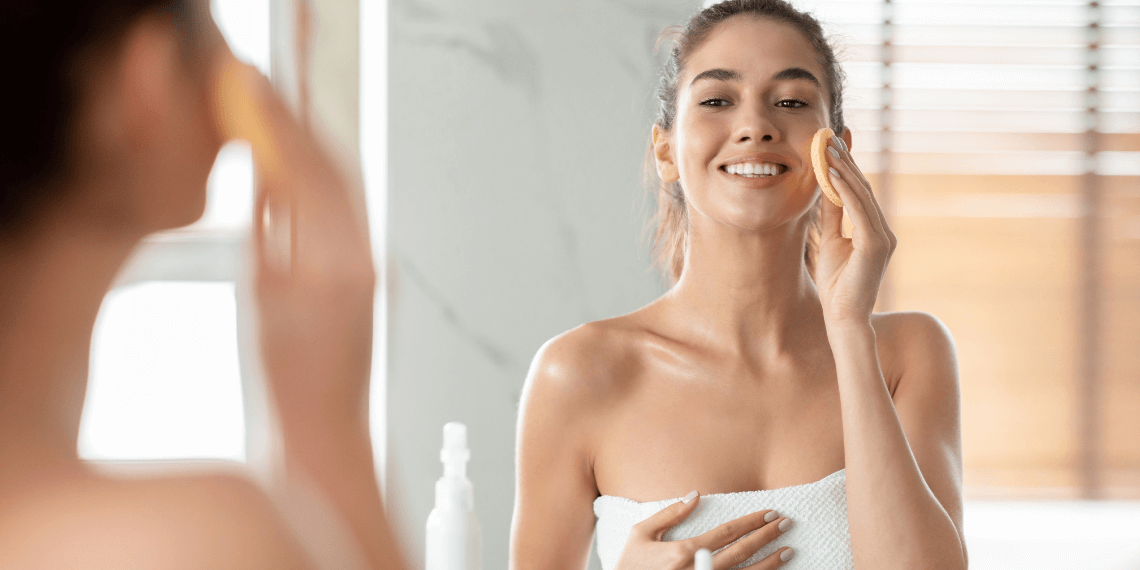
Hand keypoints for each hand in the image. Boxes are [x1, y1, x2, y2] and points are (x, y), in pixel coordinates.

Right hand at [231, 61, 375, 432]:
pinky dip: (316, 183)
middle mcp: (367, 258)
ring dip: (305, 149)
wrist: (326, 433)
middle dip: (293, 125)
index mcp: (337, 263)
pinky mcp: (371, 275)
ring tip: (268, 116)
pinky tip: (292, 171)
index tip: (249, 87)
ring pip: (341, 188)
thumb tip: (260, 175)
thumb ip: (263, 232)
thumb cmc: (288, 388)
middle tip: (255, 89)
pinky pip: (344, 213)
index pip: (308, 171)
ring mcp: (374, 265)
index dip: (277, 123)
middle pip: (332, 170)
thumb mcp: (259, 299)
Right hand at [614, 493, 794, 569]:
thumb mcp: (640, 534)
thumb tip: (696, 494)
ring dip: (771, 562)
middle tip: (787, 524)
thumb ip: (669, 513)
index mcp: (684, 552)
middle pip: (743, 551)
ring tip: (789, 550)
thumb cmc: (629, 566)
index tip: (770, 513)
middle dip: (767, 536)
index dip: (751, 522)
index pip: (728, 532)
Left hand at [815, 133, 896, 327]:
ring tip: (827, 148)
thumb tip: (826, 187)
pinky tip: (831, 174)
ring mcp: (883, 238)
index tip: (833, 143)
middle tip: (829, 136)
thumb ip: (832, 215)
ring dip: (843, 170)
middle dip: (845, 161)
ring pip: (862, 195)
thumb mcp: (830, 241)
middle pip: (863, 188)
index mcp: (874, 230)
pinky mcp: (876, 246)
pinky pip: (859, 211)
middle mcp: (883, 231)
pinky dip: (845, 191)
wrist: (843, 316)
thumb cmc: (836, 284)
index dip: (847, 166)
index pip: (859, 191)